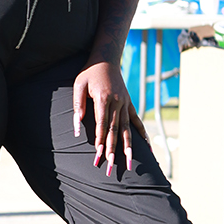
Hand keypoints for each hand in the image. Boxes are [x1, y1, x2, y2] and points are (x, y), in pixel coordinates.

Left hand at [72, 60, 147, 174]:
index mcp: (103, 98)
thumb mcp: (78, 85)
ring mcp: (125, 104)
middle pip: (114, 129)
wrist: (106, 59)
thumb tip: (77, 127)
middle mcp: (117, 103)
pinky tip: (146, 148)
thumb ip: (78, 105)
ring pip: (126, 129)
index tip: (99, 153)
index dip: (100, 139)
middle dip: (112, 148)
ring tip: (129, 162)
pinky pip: (137, 121)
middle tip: (111, 164)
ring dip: (127, 146)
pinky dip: (142, 134)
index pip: (102, 123)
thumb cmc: (89, 73)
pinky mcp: (129, 104)